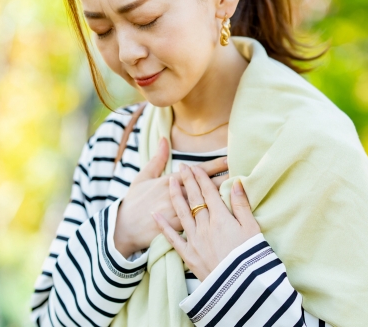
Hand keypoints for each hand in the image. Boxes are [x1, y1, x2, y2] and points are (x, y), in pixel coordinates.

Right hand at [114, 138, 228, 256]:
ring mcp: (178, 213)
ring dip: (222, 199)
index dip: (215, 165)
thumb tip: (163, 139)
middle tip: (243, 173)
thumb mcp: (143, 177)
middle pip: (206, 187)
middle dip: (225, 180)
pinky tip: (225, 217)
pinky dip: (212, 220)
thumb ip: (157, 158)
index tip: (231, 158)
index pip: (198, 171)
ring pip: (205, 204)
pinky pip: (199, 223)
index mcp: (170, 181)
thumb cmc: (134, 202)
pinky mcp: (178, 229)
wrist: (123, 228)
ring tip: (238, 194)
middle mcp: (176, 196)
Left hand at [152, 163, 260, 280]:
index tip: (194, 167)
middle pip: (194, 199)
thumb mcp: (253, 229)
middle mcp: (205, 226)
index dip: (201, 178)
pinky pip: (173, 238)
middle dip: (187, 181)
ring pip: (182, 213)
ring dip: (175, 195)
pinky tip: (155, 215)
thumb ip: (242, 205)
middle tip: (181, 167)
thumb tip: (236, 182)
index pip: (208, 193)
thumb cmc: (252, 258)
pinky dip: (163, 226)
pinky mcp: (189, 255)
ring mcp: (195, 240)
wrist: (241, 288)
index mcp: (222, 218)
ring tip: (170, 181)